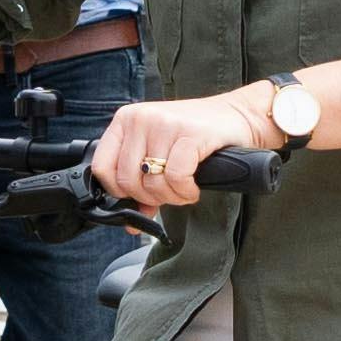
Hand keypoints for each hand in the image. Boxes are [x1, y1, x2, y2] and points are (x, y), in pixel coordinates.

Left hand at [89, 89, 270, 212]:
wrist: (239, 116)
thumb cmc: (197, 135)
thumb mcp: (162, 153)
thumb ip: (143, 186)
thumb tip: (132, 224)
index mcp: (126, 120)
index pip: (102, 167)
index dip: (120, 192)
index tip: (141, 196)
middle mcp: (141, 119)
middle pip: (128, 180)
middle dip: (151, 198)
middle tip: (171, 194)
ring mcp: (164, 124)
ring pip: (153, 182)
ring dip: (172, 197)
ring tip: (185, 191)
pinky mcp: (189, 133)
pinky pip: (177, 177)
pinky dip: (186, 191)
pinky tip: (194, 188)